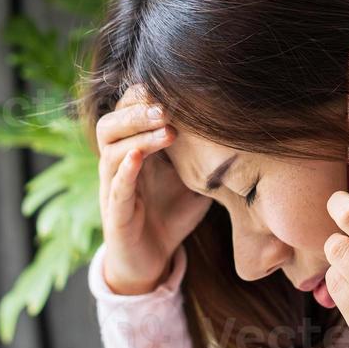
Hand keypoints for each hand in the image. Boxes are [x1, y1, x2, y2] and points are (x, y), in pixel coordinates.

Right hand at [97, 83, 212, 294]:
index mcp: (134, 148)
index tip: (172, 87)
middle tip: (167, 106)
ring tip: (165, 129)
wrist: (154, 260)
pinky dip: (125, 171)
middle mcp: (118, 163)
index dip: (143, 96)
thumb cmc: (173, 213)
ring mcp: (113, 187)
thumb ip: (204, 152)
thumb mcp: (194, 177)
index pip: (127, 111)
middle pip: (111, 123)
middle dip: (137, 110)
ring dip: (136, 135)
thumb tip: (239, 125)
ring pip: (110, 150)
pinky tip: (138, 157)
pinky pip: (115, 187)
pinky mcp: (115, 214)